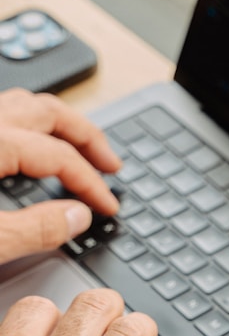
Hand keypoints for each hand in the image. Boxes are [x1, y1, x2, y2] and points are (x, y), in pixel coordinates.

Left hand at [0, 87, 120, 264]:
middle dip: (86, 137)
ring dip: (58, 125)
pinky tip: (30, 150)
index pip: (60, 156)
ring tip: (78, 148)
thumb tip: (78, 217)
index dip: (91, 183)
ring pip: (23, 105)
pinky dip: (29, 127)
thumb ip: (35, 229)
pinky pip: (3, 115)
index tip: (108, 206)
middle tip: (110, 164)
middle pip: (48, 112)